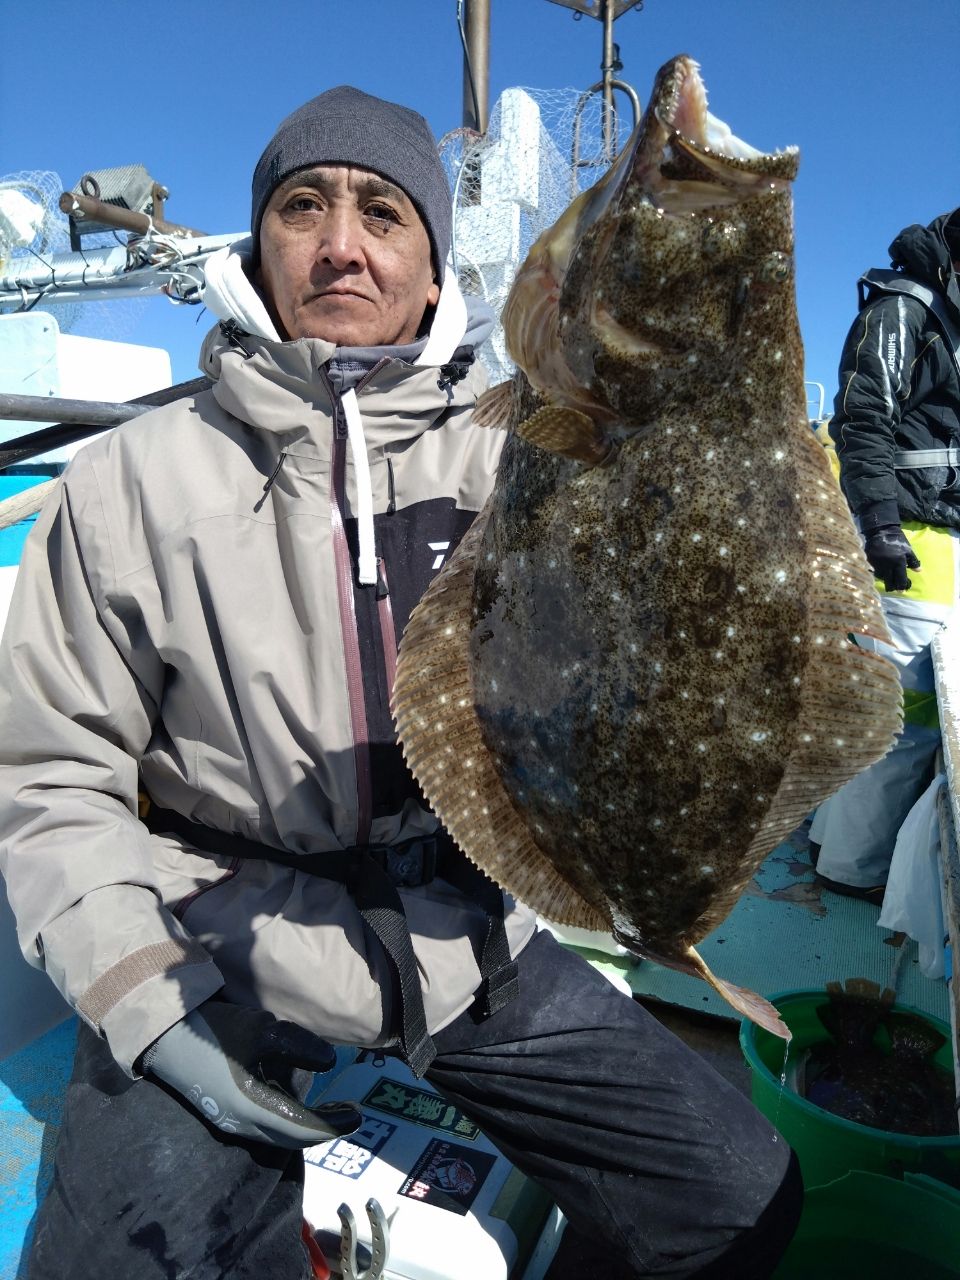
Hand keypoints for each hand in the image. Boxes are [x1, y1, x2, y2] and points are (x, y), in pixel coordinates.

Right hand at [142, 1000, 360, 1147]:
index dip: (333, 1124)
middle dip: (323, 1128)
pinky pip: (262, 1124)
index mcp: (253, 1108)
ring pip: (276, 1133)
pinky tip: (293, 1099)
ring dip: (304, 1124)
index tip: (358, 1115)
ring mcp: (229, 1119)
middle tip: (349, 1113)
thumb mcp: (261, 1030)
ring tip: (329, 1108)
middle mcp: (241, 1123)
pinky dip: (286, 1118)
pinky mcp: (222, 1109)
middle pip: (291, 1137)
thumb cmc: (216, 1031)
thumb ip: (299, 1046)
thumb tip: (330, 1063)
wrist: (164, 1034)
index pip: (303, 1128)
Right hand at [863, 525, 920, 591]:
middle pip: (889, 583)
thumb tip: (919, 571)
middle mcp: (887, 566)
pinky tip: (881, 571)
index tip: (902, 591)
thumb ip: (914, 561)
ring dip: (885, 579)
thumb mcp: (908, 550)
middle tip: (894, 588)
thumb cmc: (897, 541)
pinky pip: (875, 572)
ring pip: (881, 579)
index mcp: (899, 563)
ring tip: (888, 578)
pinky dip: (879, 573)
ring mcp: (878, 565)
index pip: (900, 580)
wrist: (881, 531)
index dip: (902, 586)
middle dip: (892, 587)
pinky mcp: (870, 563)